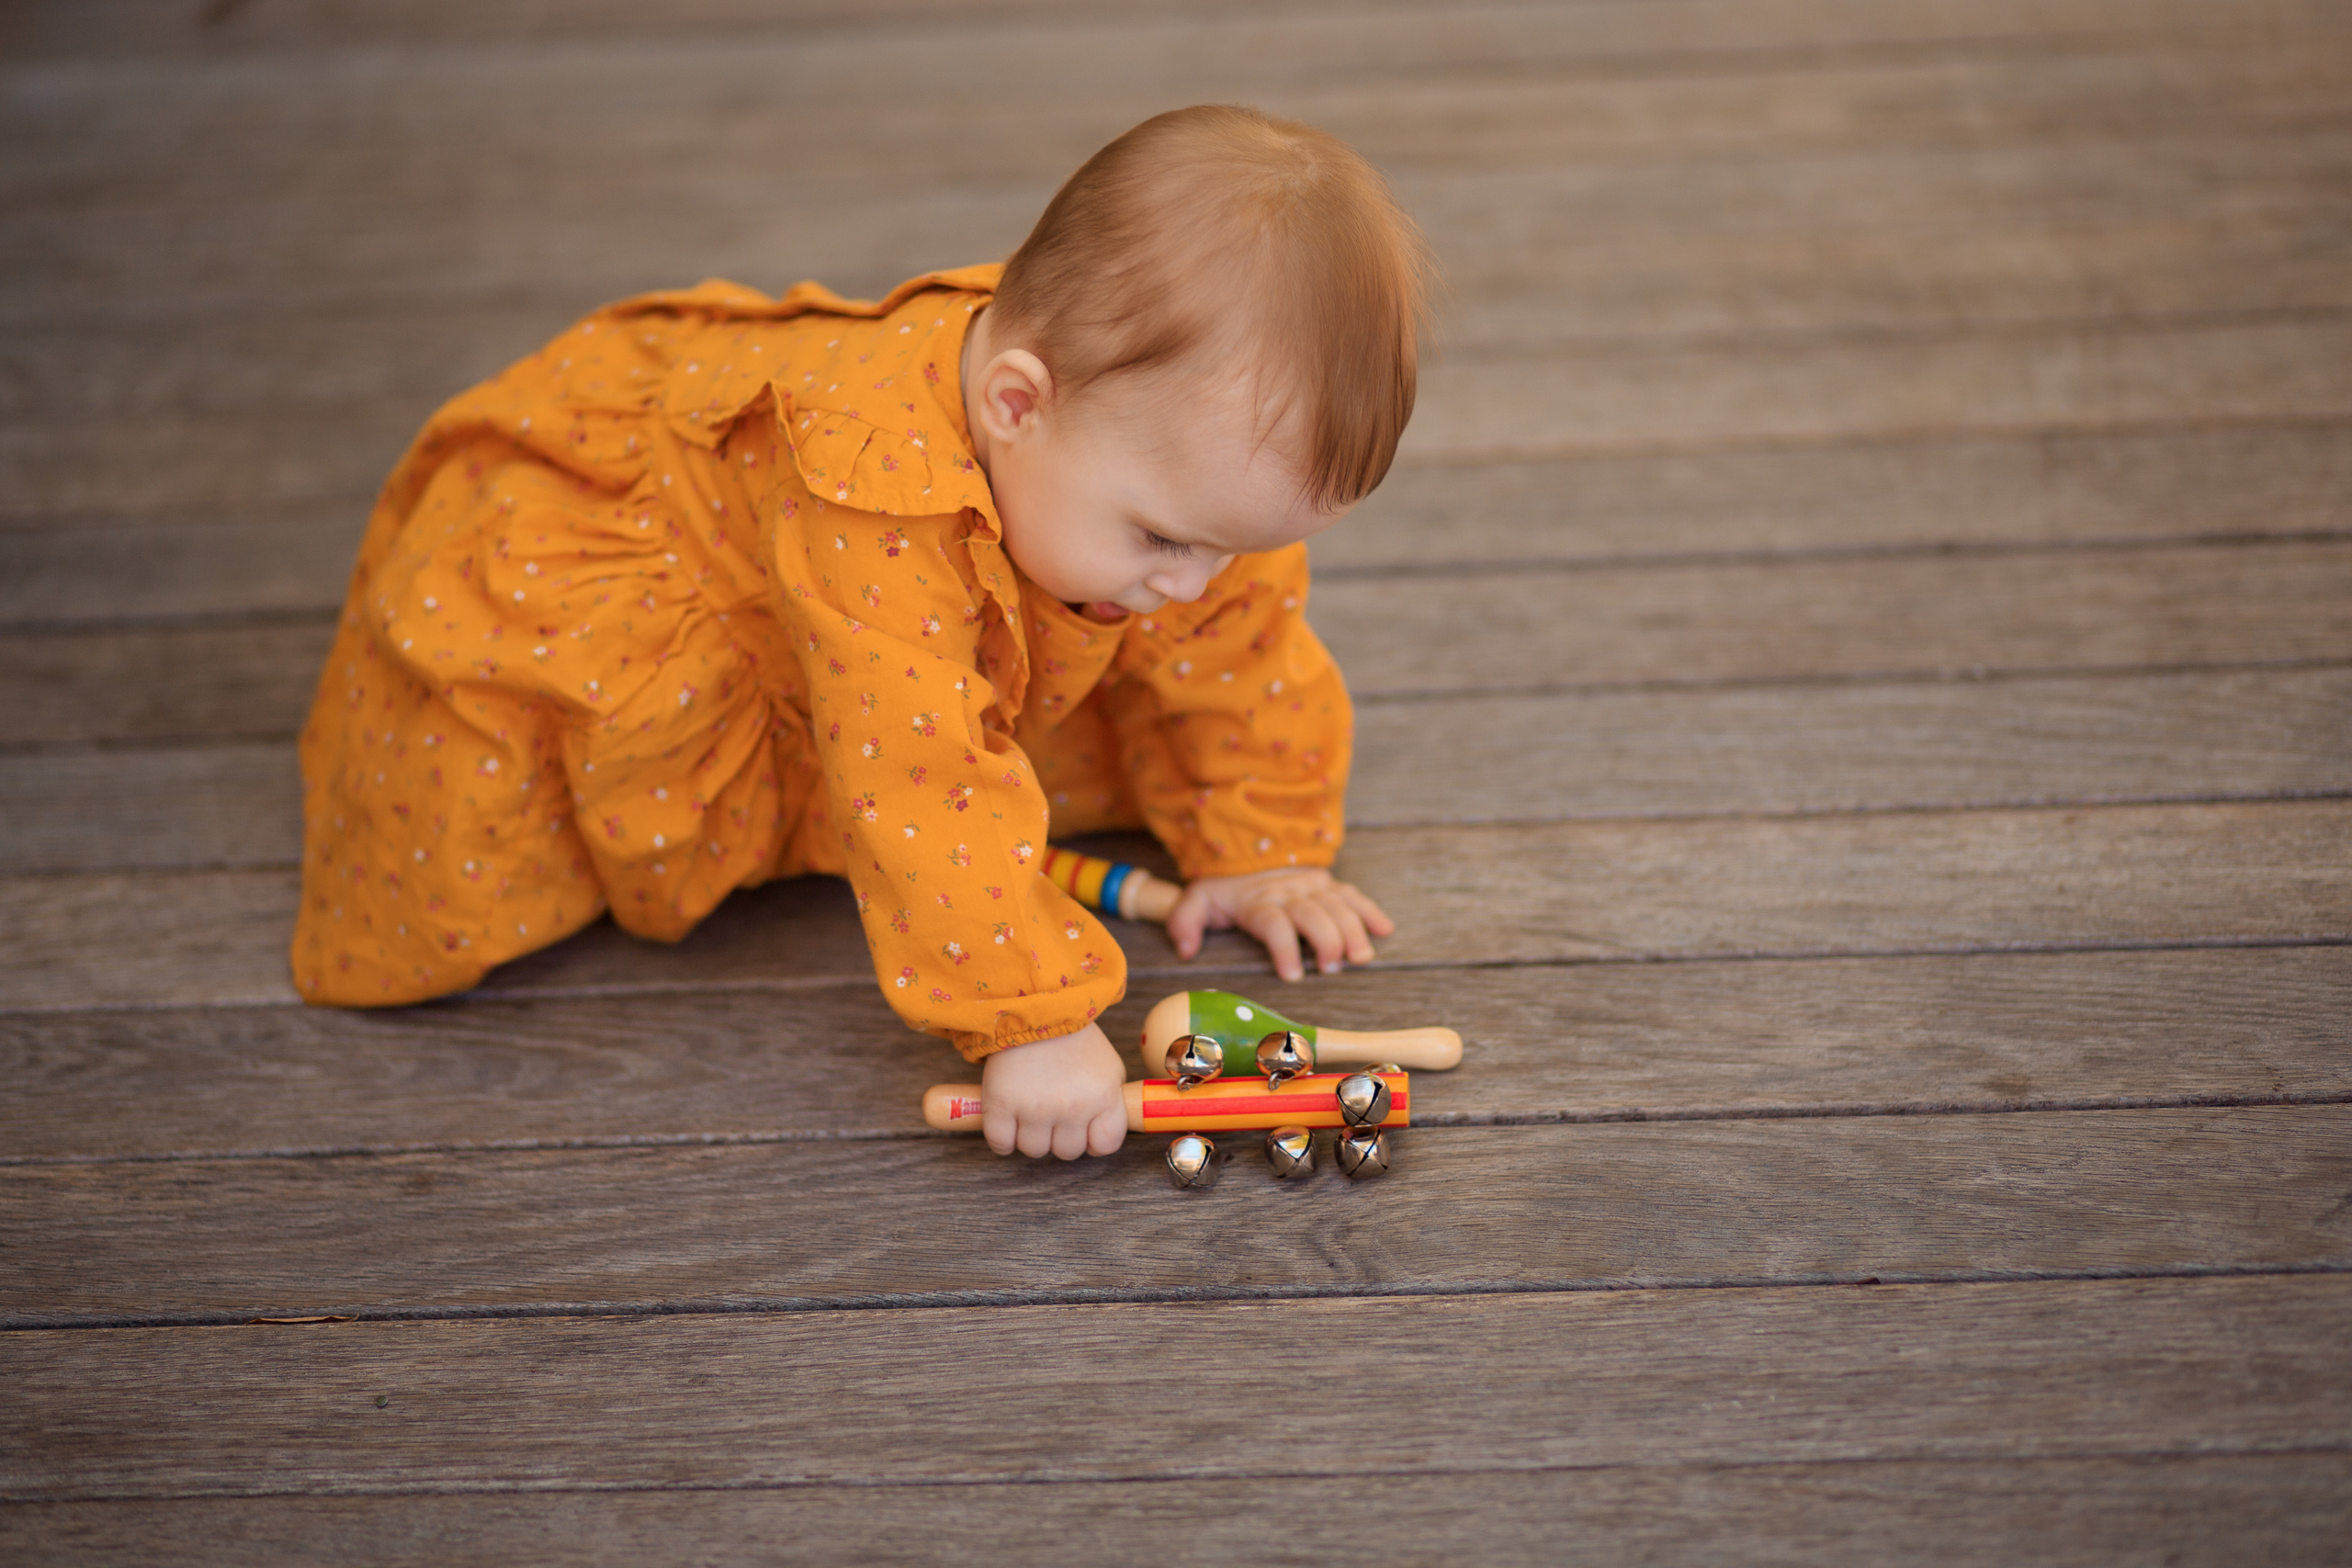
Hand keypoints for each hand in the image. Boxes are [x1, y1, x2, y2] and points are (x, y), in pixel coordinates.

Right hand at [978, 1022, 1128, 1158]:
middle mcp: (1072, 1106)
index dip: (1093, 1140)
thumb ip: (1110, 1101)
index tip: (1083, 1128)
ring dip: (1031, 1136)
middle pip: (1067, 1152)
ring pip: (1034, 1150)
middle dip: (1059, 1135)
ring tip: (1029, 1110)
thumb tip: (1101, 1131)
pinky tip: (1007, 1119)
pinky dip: (1002, 1138)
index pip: (1105, 1144)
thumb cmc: (1071, 1038)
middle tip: (1052, 1110)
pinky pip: (1001, 1144)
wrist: (1031, 1006)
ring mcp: (1035, 1108)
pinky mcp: (1000, 1104)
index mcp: (1102, 1096)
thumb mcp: (1108, 1066)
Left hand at [1165, 867, 1395, 981]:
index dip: (1284, 948)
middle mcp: (1288, 892)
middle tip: (1331, 969)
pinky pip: (1353, 895)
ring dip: (1353, 931)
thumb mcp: (1196, 900)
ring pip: (1338, 905)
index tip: (1294, 976)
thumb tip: (1186, 950)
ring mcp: (1312, 886)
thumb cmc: (1224, 889)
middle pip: (1313, 915)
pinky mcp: (1328, 883)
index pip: (1273, 923)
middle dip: (1326, 942)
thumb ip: (1186, 922)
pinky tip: (1385, 930)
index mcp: (1258, 901)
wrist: (1246, 851)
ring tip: (1360, 958)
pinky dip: (1371, 910)